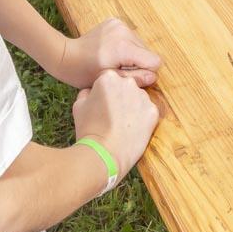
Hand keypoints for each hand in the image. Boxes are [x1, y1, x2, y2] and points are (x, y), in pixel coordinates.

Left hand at [60, 17, 161, 88]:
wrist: (66, 56)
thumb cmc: (85, 73)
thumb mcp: (110, 81)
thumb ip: (135, 79)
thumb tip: (153, 76)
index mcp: (124, 47)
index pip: (154, 60)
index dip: (145, 72)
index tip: (129, 76)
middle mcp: (124, 31)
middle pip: (147, 52)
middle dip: (137, 63)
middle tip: (118, 69)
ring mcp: (119, 24)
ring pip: (140, 44)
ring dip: (131, 54)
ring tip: (114, 61)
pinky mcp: (115, 21)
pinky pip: (130, 37)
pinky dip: (125, 46)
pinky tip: (111, 51)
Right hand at [72, 69, 159, 183]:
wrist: (103, 154)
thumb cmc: (89, 130)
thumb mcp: (79, 105)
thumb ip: (87, 92)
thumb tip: (92, 91)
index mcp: (108, 77)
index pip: (110, 80)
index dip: (106, 94)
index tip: (103, 106)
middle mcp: (128, 83)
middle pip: (126, 87)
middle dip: (121, 98)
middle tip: (113, 116)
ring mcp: (142, 96)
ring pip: (138, 99)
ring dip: (132, 108)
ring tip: (122, 125)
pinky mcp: (153, 111)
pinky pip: (148, 112)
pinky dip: (142, 120)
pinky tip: (132, 130)